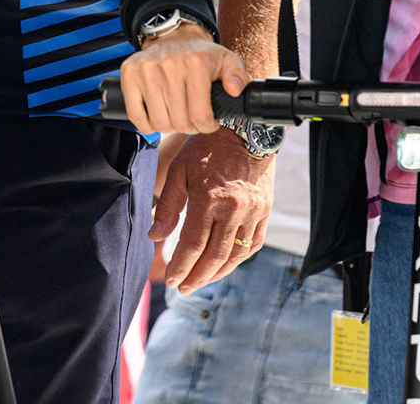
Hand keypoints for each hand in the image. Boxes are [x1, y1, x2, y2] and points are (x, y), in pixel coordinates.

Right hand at [116, 25, 246, 133]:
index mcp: (196, 63)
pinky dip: (146, 124)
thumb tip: (234, 90)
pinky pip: (135, 115)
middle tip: (192, 119)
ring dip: (169, 126)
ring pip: (158, 122)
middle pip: (179, 122)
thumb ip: (238, 75)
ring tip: (176, 116)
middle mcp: (169, 65)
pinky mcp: (129, 73)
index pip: (200, 116)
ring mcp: (146, 69)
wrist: (174, 36)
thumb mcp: (228, 60)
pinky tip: (156, 117)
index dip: (207, 126)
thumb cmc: (201, 54)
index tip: (208, 122)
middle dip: (189, 127)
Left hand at [151, 129, 274, 293]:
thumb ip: (169, 205)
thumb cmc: (206, 148)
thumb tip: (155, 235)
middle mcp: (233, 210)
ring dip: (217, 273)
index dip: (181, 265)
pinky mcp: (264, 212)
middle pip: (215, 256)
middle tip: (182, 288)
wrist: (245, 131)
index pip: (193, 244)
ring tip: (200, 281)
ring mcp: (252, 213)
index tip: (171, 279)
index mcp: (209, 198)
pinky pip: (253, 244)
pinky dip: (238, 259)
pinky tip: (224, 265)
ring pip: (235, 255)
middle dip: (197, 277)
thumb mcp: (179, 169)